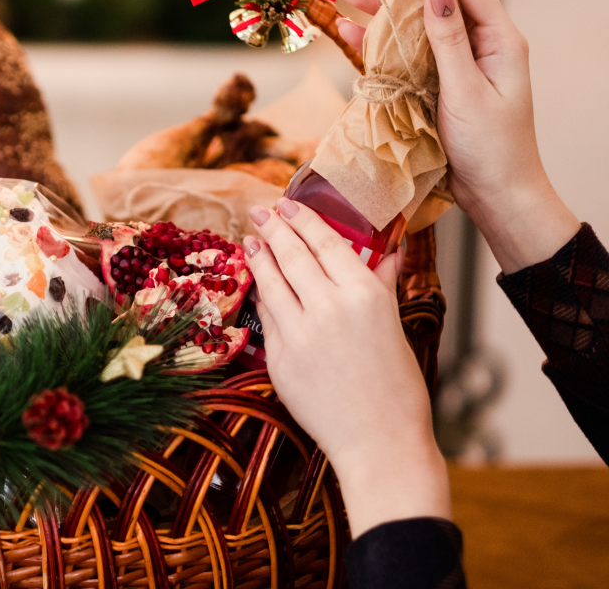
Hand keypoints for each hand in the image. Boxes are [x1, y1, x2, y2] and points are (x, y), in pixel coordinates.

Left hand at [243, 198, 450, 536]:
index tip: (288, 204)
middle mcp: (328, 308)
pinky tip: (261, 286)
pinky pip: (267, 318)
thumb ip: (380, 284)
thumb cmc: (397, 387)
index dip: (303, 220)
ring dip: (259, 257)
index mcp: (364, 295)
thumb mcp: (393, 326)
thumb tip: (388, 250)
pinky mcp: (279, 360)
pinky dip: (263, 298)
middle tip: (261, 212)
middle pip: (291, 255)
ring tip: (252, 240)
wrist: (379, 443)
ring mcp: (299, 334)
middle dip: (273, 229)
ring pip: (271, 283)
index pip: (326, 242)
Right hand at [337, 0, 578, 273]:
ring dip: (379, 5)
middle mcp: (475, 44)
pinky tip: (347, 30)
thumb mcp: (468, 91)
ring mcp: (450, 64)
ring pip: (411, 24)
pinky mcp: (429, 85)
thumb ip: (448, 40)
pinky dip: (373, 43)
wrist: (494, 195)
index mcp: (497, 38)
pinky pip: (398, 56)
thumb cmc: (492, 148)